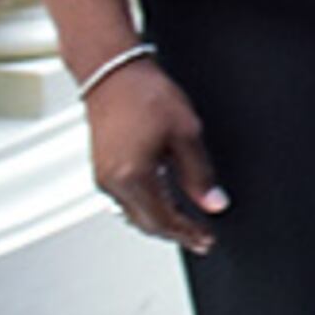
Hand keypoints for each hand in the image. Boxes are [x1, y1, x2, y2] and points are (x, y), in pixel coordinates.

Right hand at [83, 56, 224, 252]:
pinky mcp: (101, 169)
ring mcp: (103, 177)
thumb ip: (199, 174)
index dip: (187, 233)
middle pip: (146, 223)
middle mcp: (112, 183)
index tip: (206, 239)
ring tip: (186, 224)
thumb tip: (213, 203)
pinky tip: (165, 201)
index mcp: (133, 177)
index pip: (163, 220)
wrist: (113, 74)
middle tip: (199, 238)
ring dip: (160, 222)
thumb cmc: (146, 95)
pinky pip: (125, 200)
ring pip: (134, 214)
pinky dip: (146, 206)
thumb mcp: (186, 134)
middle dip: (174, 233)